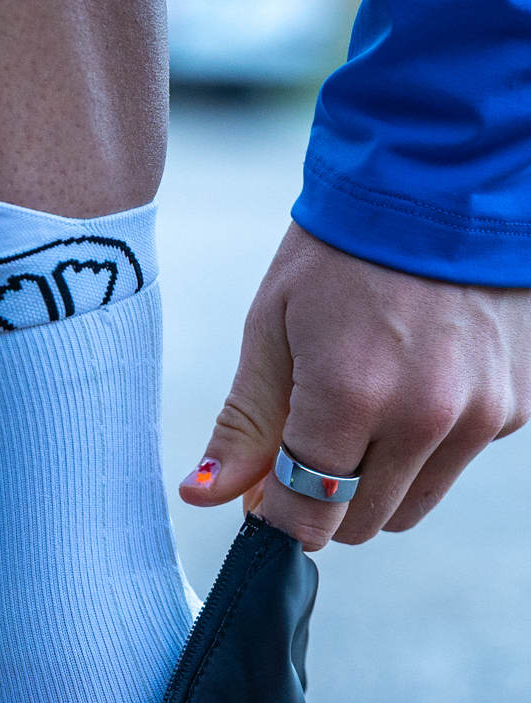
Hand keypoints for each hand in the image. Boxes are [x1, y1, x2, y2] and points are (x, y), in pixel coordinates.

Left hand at [179, 223, 530, 551]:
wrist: (447, 177)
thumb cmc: (343, 249)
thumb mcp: (273, 328)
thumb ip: (244, 425)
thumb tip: (203, 497)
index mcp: (351, 398)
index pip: (308, 518)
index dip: (278, 519)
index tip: (265, 500)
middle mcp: (423, 418)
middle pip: (360, 525)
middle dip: (325, 502)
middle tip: (311, 445)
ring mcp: (479, 416)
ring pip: (412, 506)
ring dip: (378, 483)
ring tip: (366, 410)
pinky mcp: (515, 408)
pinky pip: (455, 463)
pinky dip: (427, 446)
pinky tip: (417, 381)